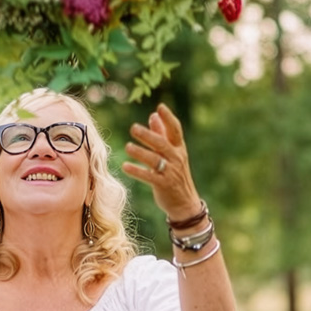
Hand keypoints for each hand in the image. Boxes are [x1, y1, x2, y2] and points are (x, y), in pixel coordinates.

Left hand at [122, 104, 201, 220]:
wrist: (185, 203)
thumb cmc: (175, 175)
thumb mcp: (172, 154)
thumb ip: (162, 135)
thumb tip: (153, 116)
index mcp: (179, 149)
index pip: (175, 130)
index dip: (168, 118)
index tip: (160, 107)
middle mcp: (176, 158)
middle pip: (162, 144)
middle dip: (148, 135)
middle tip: (133, 128)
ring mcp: (170, 172)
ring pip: (154, 160)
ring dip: (140, 153)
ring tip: (127, 147)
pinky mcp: (163, 185)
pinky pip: (149, 177)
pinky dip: (137, 171)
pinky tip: (125, 166)